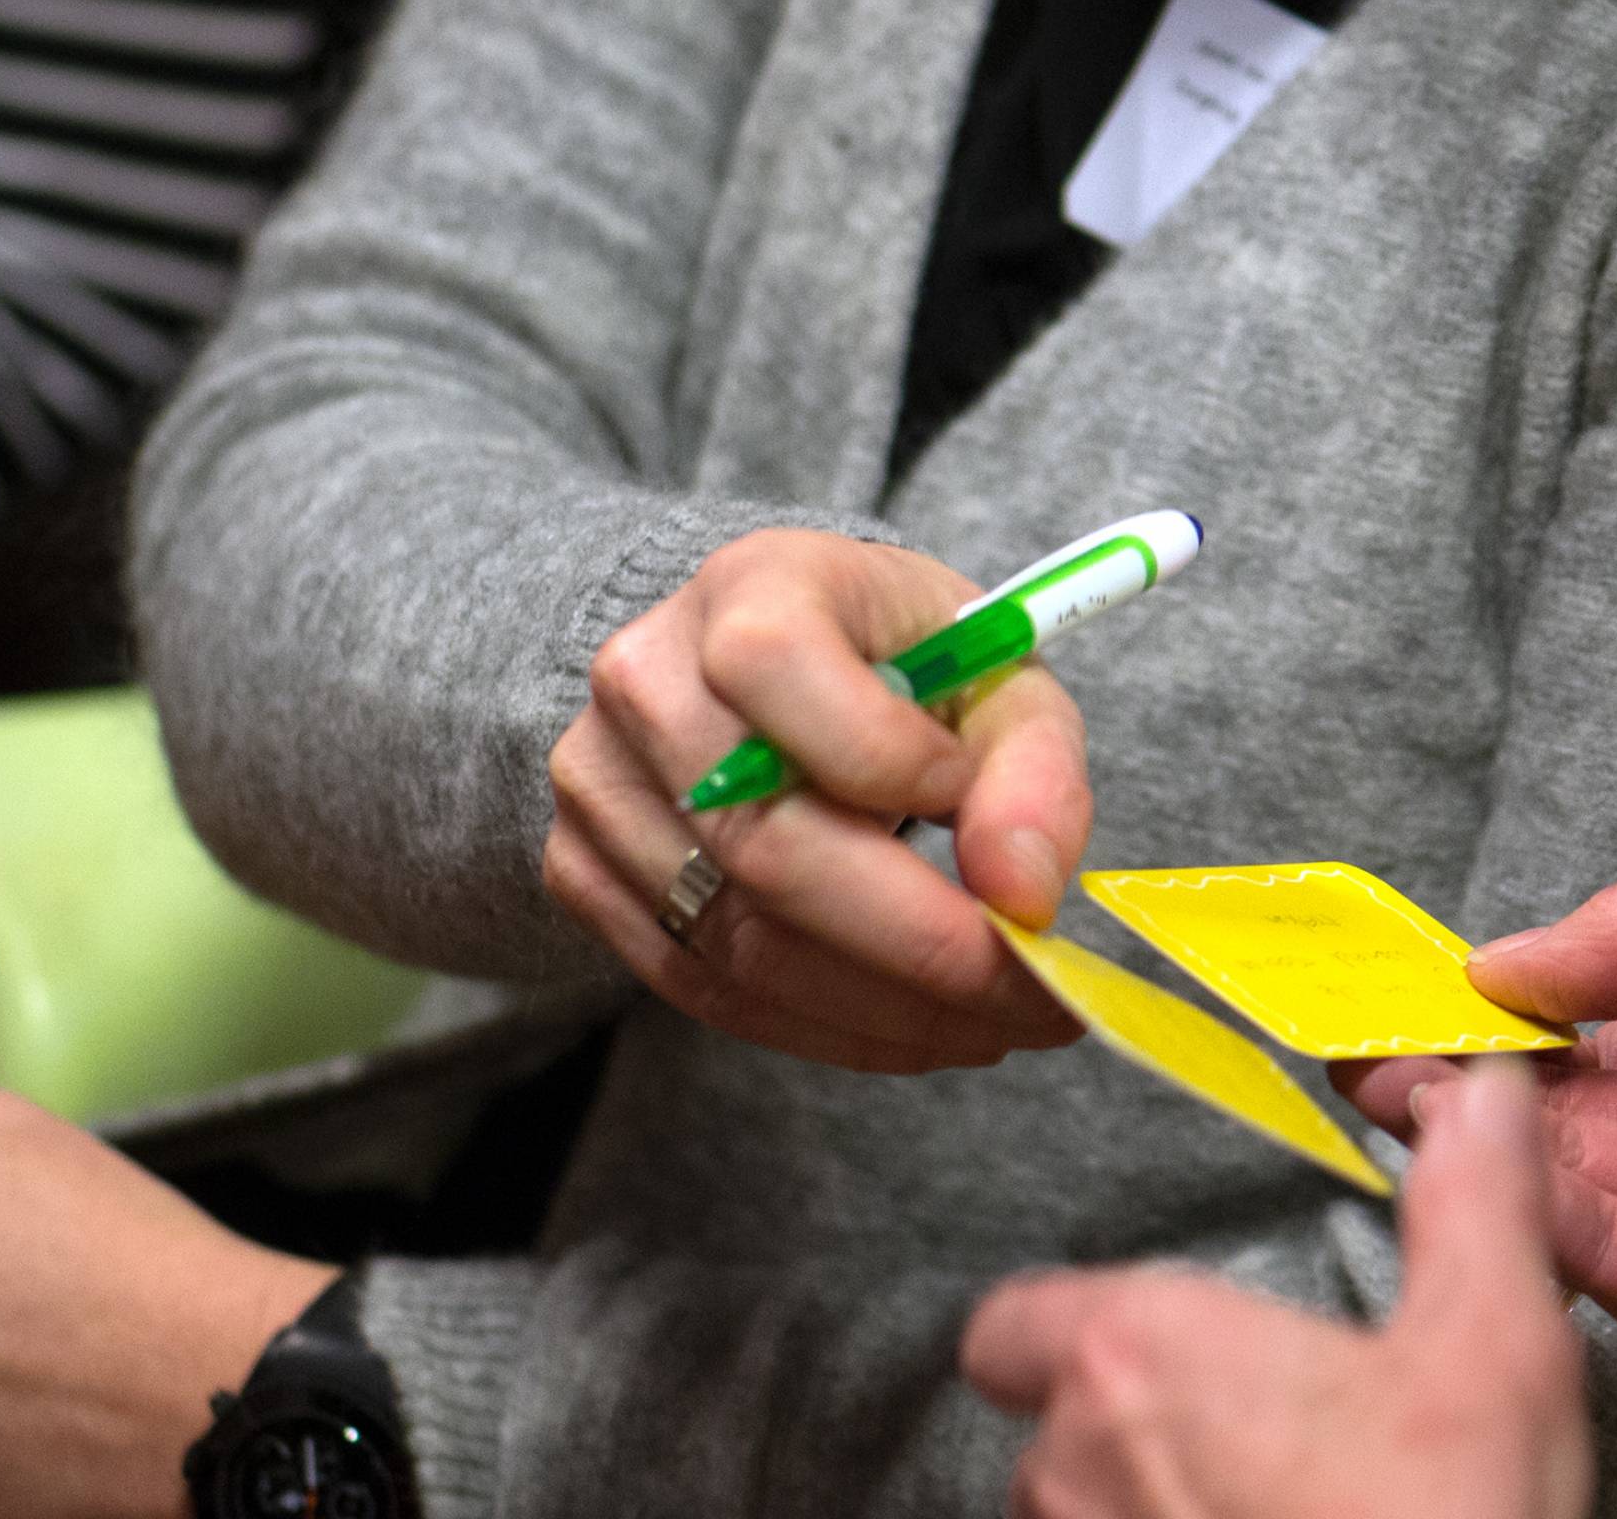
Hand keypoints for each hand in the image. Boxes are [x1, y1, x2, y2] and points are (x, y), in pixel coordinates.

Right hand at [542, 528, 1085, 1073]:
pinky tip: (906, 1026)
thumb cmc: (897, 664)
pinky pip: (701, 986)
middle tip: (1035, 1000)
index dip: (897, 765)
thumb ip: (1034, 770)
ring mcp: (596, 780)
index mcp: (754, 588)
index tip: (996, 828)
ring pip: (738, 942)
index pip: (780, 667)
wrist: (767, 666)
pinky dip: (821, 1028)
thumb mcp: (996, 673)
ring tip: (991, 1023)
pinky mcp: (581, 869)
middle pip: (765, 844)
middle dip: (923, 951)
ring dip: (886, 1013)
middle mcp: (646, 678)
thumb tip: (1022, 895)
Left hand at [962, 1061, 1589, 1518]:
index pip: (1013, 1323)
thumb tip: (1481, 1098)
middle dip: (1137, 1438)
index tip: (1166, 1357)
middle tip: (1263, 1458)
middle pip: (1051, 1431)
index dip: (1070, 1335)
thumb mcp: (1494, 1355)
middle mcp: (1072, 1467)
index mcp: (1139, 1355)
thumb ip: (1476, 1206)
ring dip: (1147, 1518)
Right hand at [1339, 856, 1616, 1394]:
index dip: (1488, 1002)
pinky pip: (1605, 1263)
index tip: (1397, 982)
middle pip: (1545, 1105)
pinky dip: (1533, 1213)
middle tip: (1357, 1039)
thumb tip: (1500, 959)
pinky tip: (1479, 1157)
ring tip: (1397, 1083)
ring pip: (1556, 1183)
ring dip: (1473, 1137)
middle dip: (1450, 1071)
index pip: (1576, 1014)